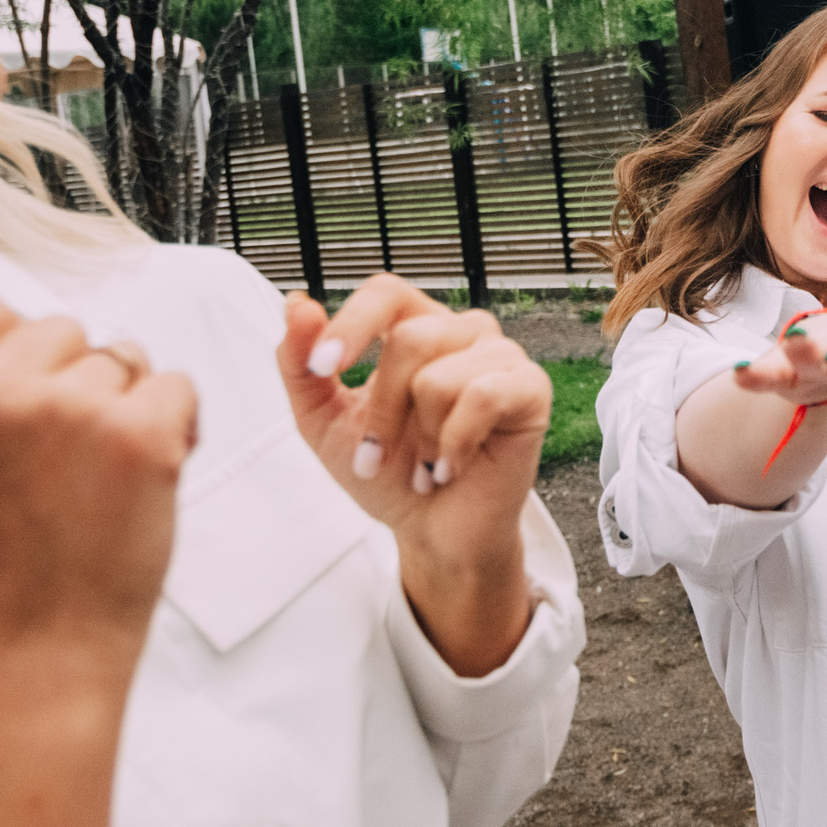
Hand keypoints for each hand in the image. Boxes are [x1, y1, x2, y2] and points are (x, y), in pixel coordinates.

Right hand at [0, 295, 196, 673]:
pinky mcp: (137, 437)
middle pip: (59, 330)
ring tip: (85, 485)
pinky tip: (135, 484)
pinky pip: (175, 386)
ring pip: (121, 357)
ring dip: (118, 408)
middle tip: (46, 470)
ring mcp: (65, 412)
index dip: (9, 365)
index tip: (9, 429)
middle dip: (65, 384)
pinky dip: (173, 428)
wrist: (24, 664)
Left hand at [280, 277, 549, 674]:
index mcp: (416, 327)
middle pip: (409, 339)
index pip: (386, 292)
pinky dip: (455, 443)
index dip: (352, 323)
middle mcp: (462, 332)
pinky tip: (450, 468)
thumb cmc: (386, 473)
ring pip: (440, 377)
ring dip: (420, 439)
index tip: (324, 368)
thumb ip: (301, 364)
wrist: (432, 533)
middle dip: (382, 412)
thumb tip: (296, 302)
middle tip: (377, 458)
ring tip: (425, 467)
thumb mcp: (323, 421)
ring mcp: (501, 357)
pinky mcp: (530, 389)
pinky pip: (483, 396)